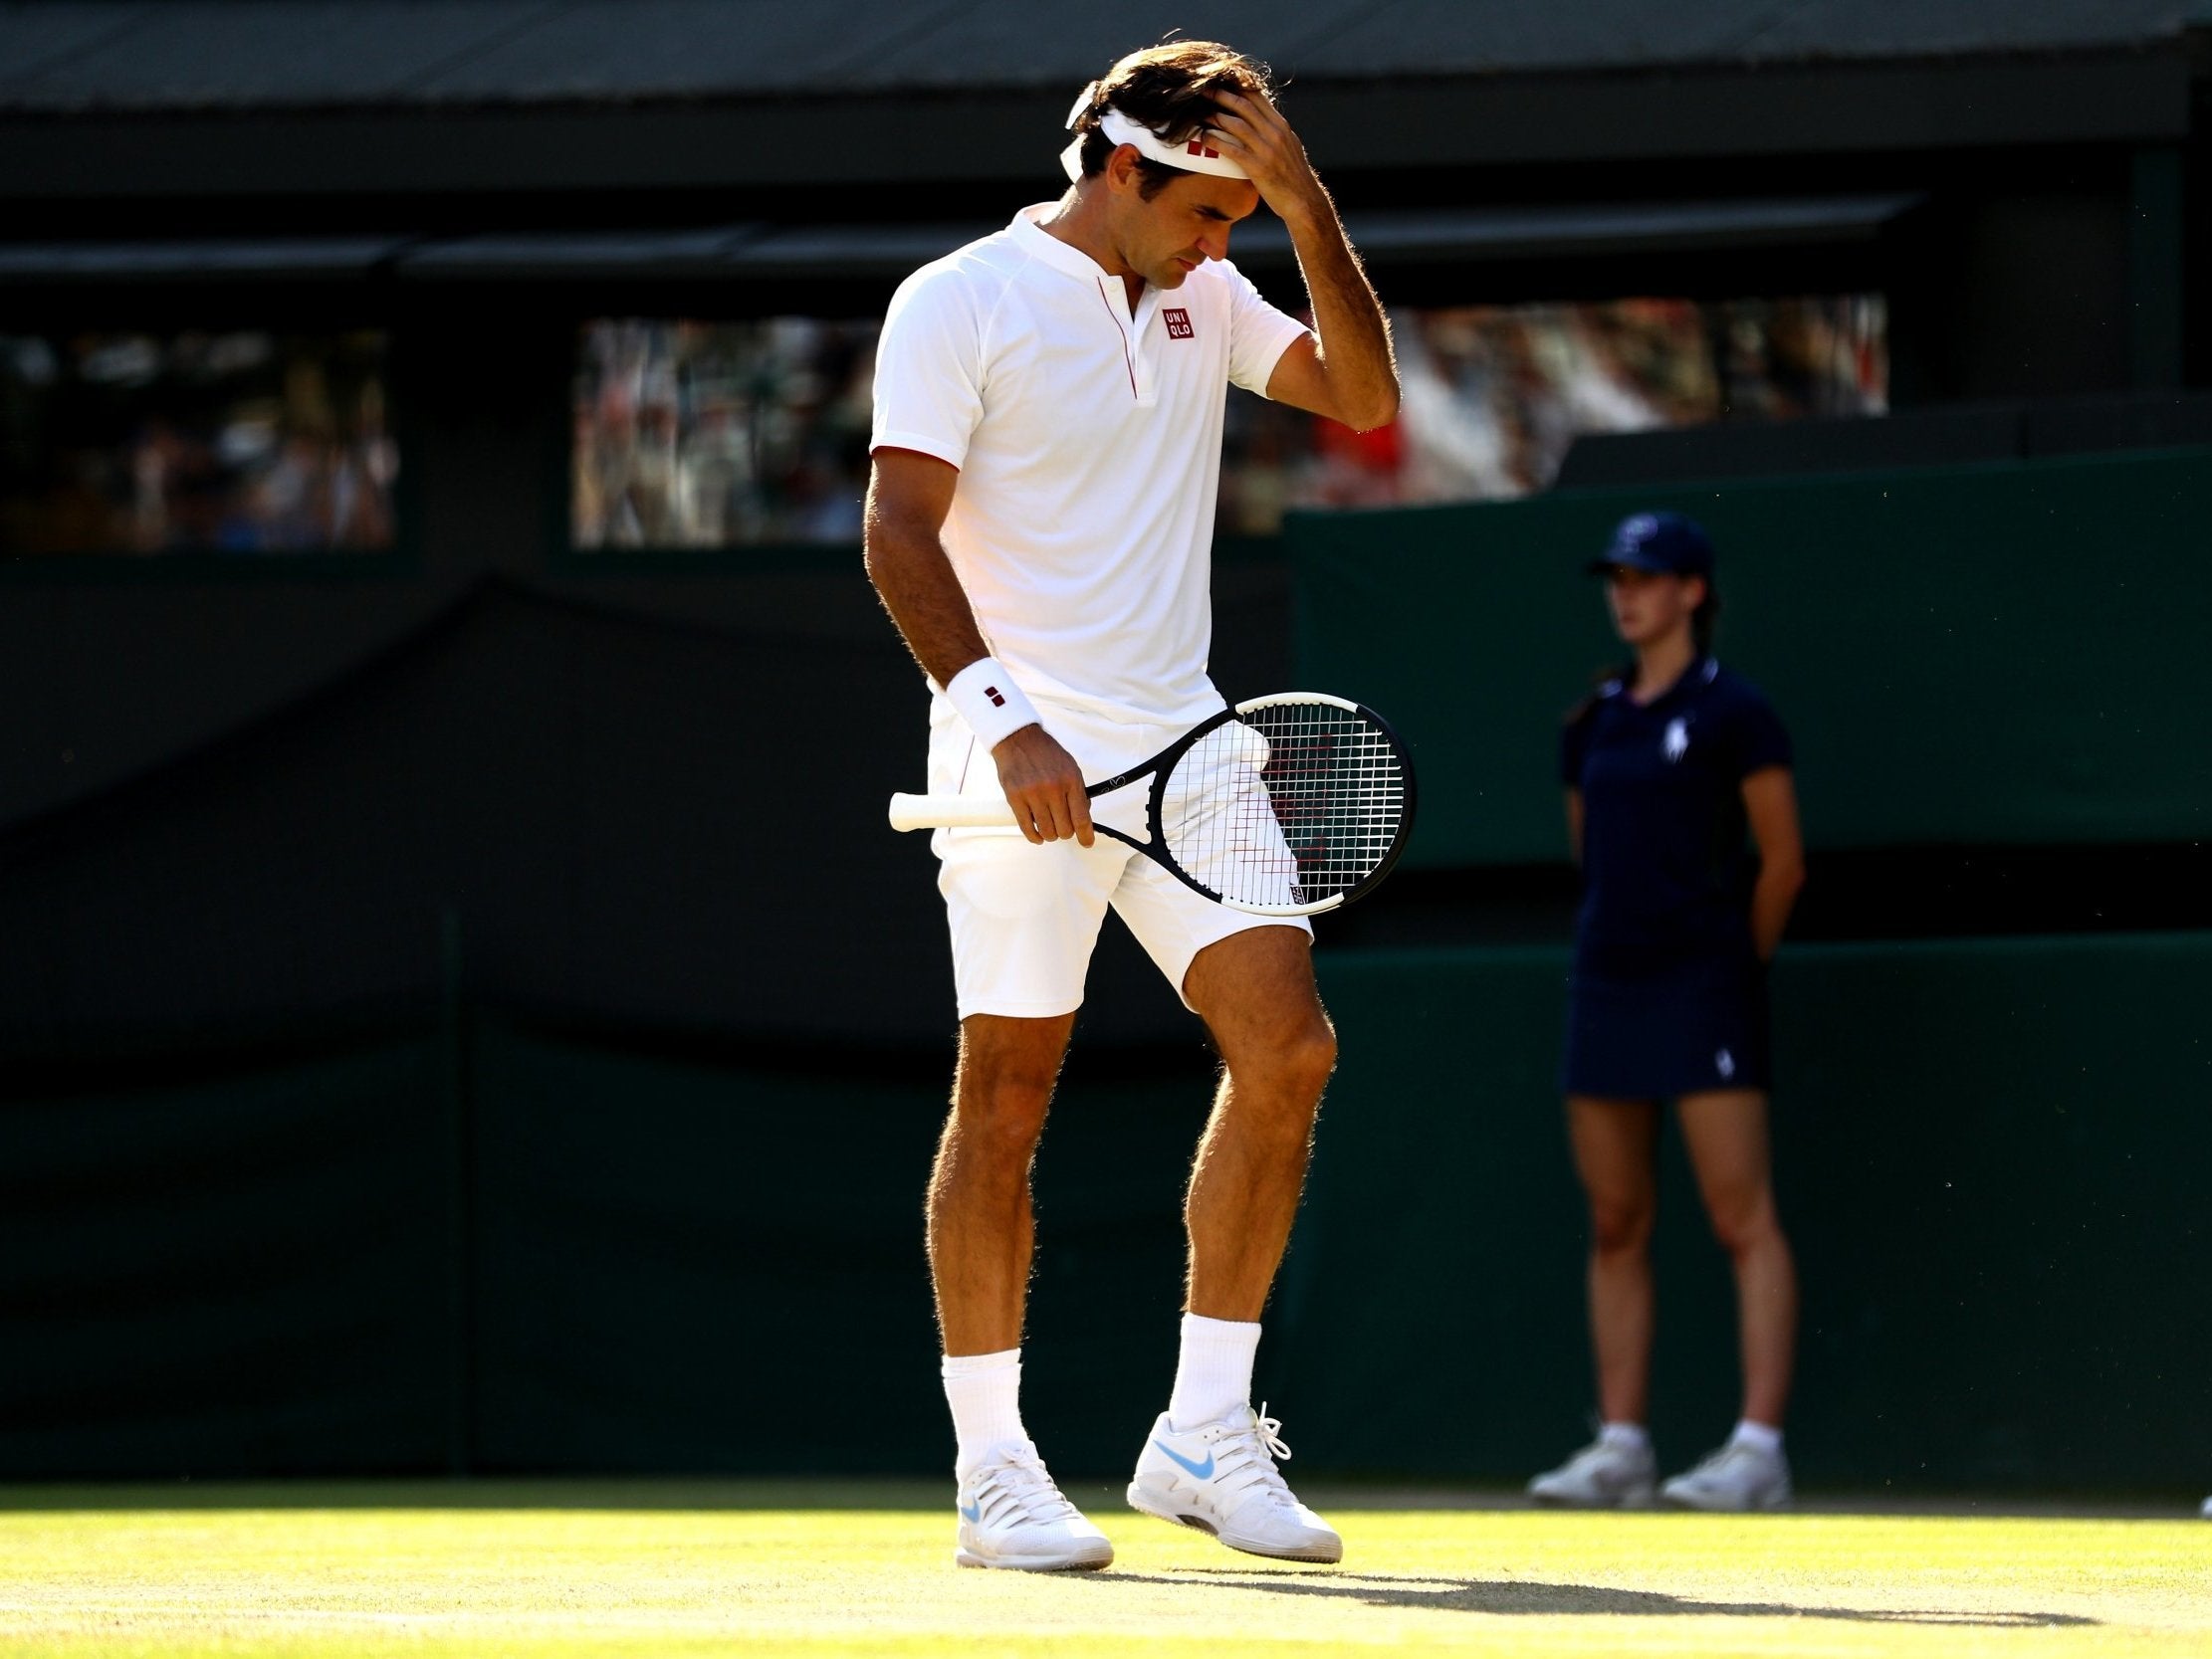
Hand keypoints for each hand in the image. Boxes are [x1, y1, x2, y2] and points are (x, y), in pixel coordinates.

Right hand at [992, 725, 1094, 846]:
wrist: (1019, 739)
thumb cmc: (1045, 753)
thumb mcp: (1070, 768)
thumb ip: (1077, 792)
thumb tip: (1083, 818)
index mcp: (1070, 780)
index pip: (1081, 817)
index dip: (1086, 835)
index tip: (1087, 842)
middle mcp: (1053, 788)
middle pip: (1065, 829)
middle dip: (1066, 832)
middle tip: (1063, 826)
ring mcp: (1033, 794)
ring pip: (1047, 832)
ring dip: (1050, 834)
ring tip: (1049, 826)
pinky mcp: (1015, 798)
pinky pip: (1027, 828)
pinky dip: (1034, 836)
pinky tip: (1038, 834)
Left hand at [1205, 89, 1322, 224]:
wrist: (1304, 201)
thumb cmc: (1293, 176)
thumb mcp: (1288, 145)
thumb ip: (1273, 130)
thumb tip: (1258, 119)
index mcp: (1281, 125)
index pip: (1257, 96)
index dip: (1236, 86)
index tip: (1220, 81)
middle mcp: (1275, 133)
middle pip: (1243, 105)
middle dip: (1221, 95)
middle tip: (1203, 90)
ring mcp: (1267, 149)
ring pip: (1236, 124)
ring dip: (1215, 117)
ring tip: (1199, 113)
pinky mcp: (1258, 167)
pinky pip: (1232, 149)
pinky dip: (1216, 142)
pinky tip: (1204, 138)